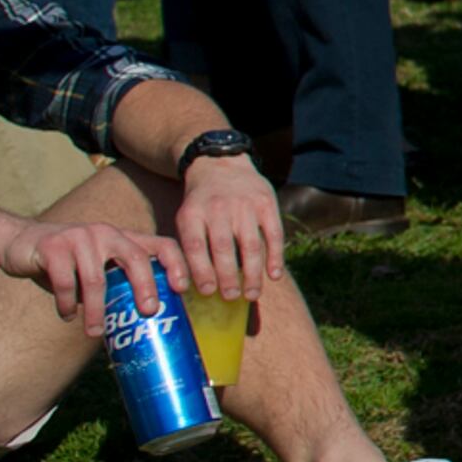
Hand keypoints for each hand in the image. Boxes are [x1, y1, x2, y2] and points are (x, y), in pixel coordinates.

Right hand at [3, 217, 192, 330]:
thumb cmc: (67, 264)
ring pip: (96, 279)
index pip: (161, 245)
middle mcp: (106, 233)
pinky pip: (65, 282)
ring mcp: (79, 237)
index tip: (182, 289)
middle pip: (136, 258)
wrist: (19, 243)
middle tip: (148, 312)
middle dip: (145, 287)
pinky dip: (67, 303)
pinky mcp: (53, 246)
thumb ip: (116, 285)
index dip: (177, 265)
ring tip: (95, 332)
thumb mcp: (97, 269)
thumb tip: (142, 325)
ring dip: (96, 311)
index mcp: (124, 238)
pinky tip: (67, 315)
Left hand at [169, 153, 283, 298]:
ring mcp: (244, 205)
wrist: (221, 164)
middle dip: (228, 277)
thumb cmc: (202, 202)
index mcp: (192, 213)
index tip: (208, 292)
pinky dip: (275, 256)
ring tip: (251, 295)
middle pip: (224, 248)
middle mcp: (218, 208)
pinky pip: (273, 234)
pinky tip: (274, 275)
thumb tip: (194, 286)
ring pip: (250, 244)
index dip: (201, 271)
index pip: (195, 246)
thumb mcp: (187, 216)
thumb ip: (191, 245)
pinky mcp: (267, 202)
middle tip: (231, 297)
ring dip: (252, 273)